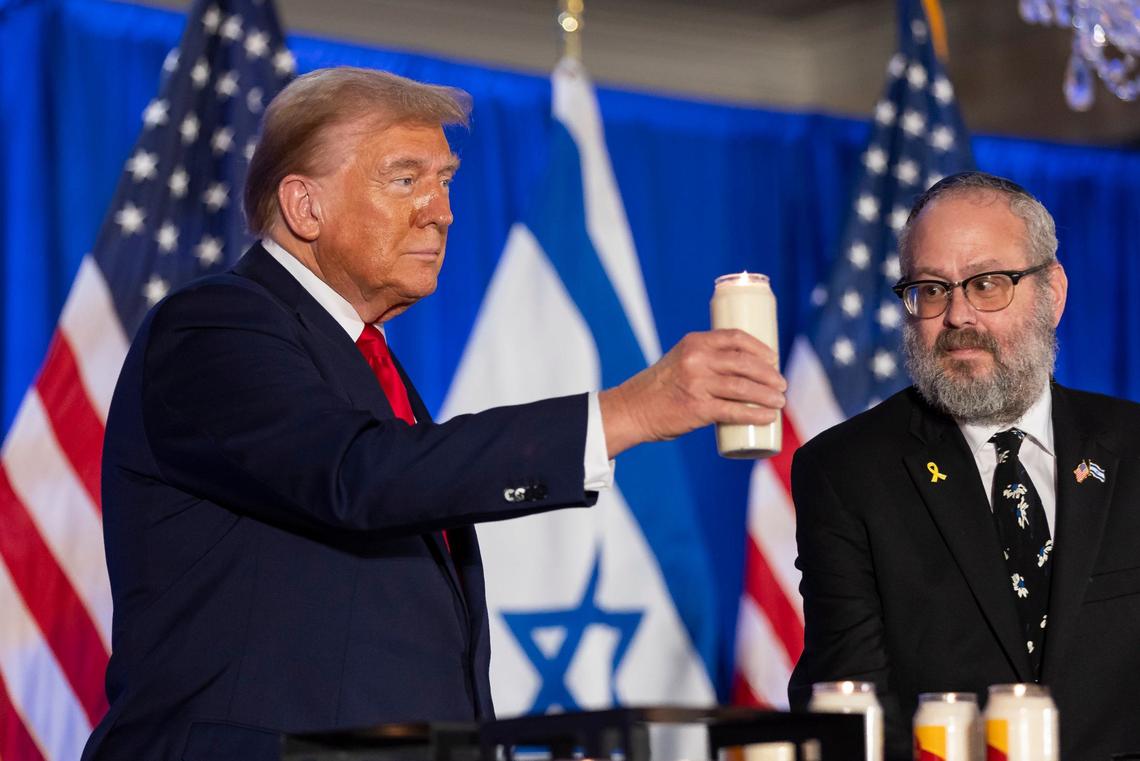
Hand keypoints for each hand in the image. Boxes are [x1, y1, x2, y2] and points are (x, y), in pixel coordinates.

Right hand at [597, 329, 785, 457]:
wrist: (632, 410)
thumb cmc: (660, 388)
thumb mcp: (680, 361)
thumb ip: (706, 361)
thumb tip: (743, 372)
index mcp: (694, 342)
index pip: (735, 338)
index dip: (760, 348)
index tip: (773, 358)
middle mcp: (697, 359)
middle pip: (745, 363)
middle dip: (770, 374)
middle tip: (781, 384)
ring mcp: (697, 384)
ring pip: (743, 387)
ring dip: (768, 395)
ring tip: (780, 401)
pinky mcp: (697, 408)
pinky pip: (733, 411)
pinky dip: (755, 415)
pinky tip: (768, 417)